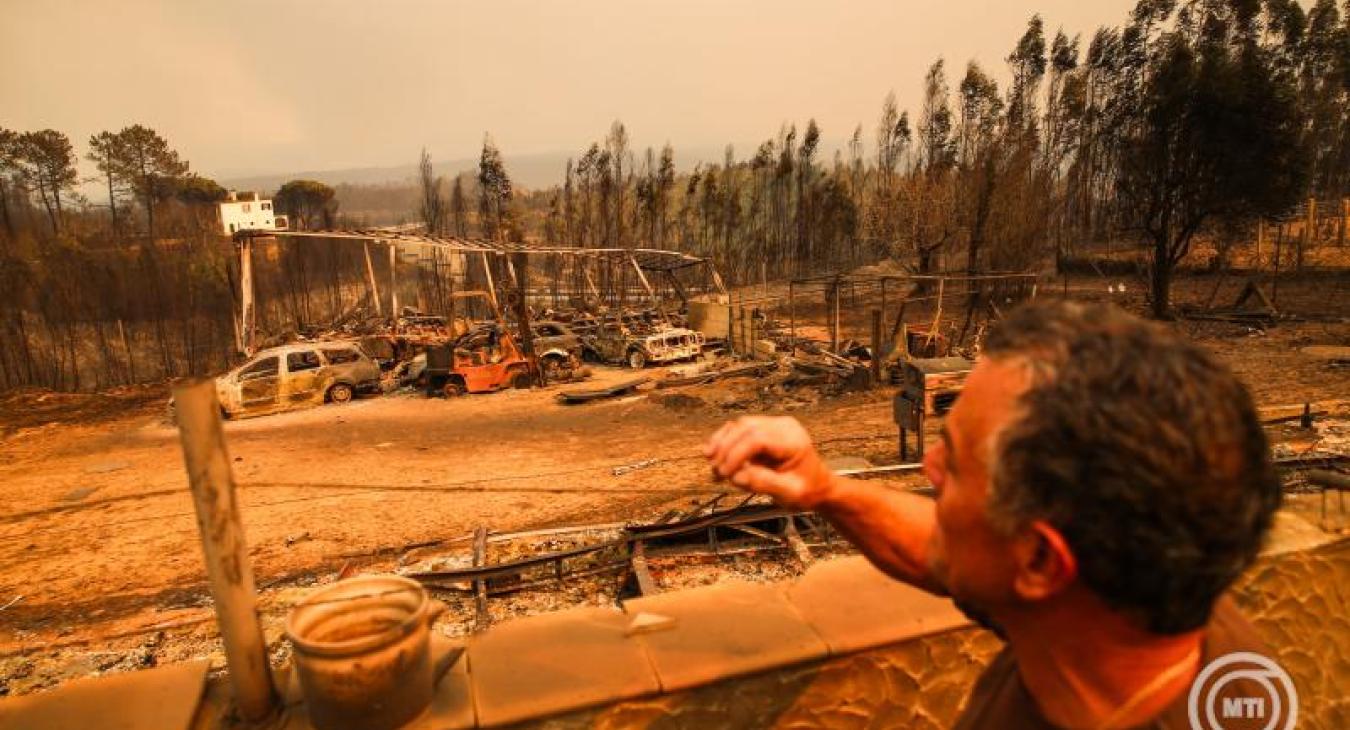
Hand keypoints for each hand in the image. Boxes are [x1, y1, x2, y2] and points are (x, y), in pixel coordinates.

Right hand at [703, 416, 834, 509]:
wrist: (817, 486)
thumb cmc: (807, 490)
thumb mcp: (789, 494)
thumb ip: (764, 484)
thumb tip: (736, 476)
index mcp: (793, 441)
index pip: (757, 438)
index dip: (736, 454)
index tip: (725, 473)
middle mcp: (784, 427)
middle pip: (745, 427)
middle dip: (726, 449)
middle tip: (716, 472)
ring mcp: (774, 425)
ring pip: (739, 425)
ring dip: (722, 443)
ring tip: (713, 465)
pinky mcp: (765, 429)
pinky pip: (740, 429)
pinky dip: (725, 440)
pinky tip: (714, 453)